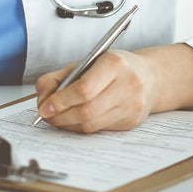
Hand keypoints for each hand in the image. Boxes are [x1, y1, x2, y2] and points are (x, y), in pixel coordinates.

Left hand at [35, 49, 159, 132]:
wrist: (150, 77)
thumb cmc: (112, 67)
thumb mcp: (86, 62)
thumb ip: (59, 77)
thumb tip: (42, 99)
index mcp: (115, 64)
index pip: (84, 89)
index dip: (61, 101)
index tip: (44, 107)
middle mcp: (128, 85)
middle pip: (87, 110)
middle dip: (61, 116)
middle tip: (46, 116)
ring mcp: (133, 106)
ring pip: (92, 124)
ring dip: (68, 124)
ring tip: (56, 119)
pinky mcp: (131, 122)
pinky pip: (99, 129)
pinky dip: (81, 127)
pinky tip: (72, 121)